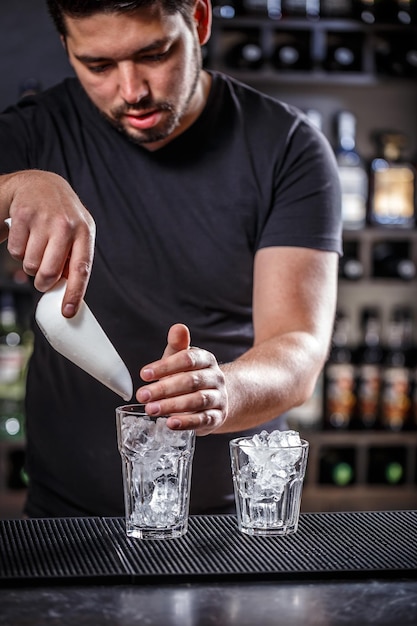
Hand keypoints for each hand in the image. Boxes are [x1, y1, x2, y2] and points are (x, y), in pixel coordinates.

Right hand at [4, 170, 94, 315]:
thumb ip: (75, 259)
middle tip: (43, 278)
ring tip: (36, 247)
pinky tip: (26, 236)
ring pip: (30, 264)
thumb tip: (70, 293)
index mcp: (85, 232)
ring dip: (30, 263)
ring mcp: (43, 219)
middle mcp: (66, 224)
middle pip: (49, 272)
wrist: (39, 183)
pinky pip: (15, 251)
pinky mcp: (22, 215)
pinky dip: (17, 250)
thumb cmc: (61, 216)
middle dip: (43, 282)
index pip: (82, 268)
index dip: (74, 293)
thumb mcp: (77, 233)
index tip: (68, 312)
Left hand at [136, 323, 227, 434]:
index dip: (165, 366)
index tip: (144, 374)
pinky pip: (203, 420)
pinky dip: (186, 422)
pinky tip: (170, 423)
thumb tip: (177, 328)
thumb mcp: (182, 360)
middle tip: (143, 395)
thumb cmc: (192, 377)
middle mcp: (215, 378)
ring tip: (152, 409)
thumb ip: (178, 346)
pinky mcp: (217, 417)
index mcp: (206, 360)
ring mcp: (219, 398)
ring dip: (172, 406)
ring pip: (197, 401)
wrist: (216, 398)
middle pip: (191, 381)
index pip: (188, 359)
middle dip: (164, 388)